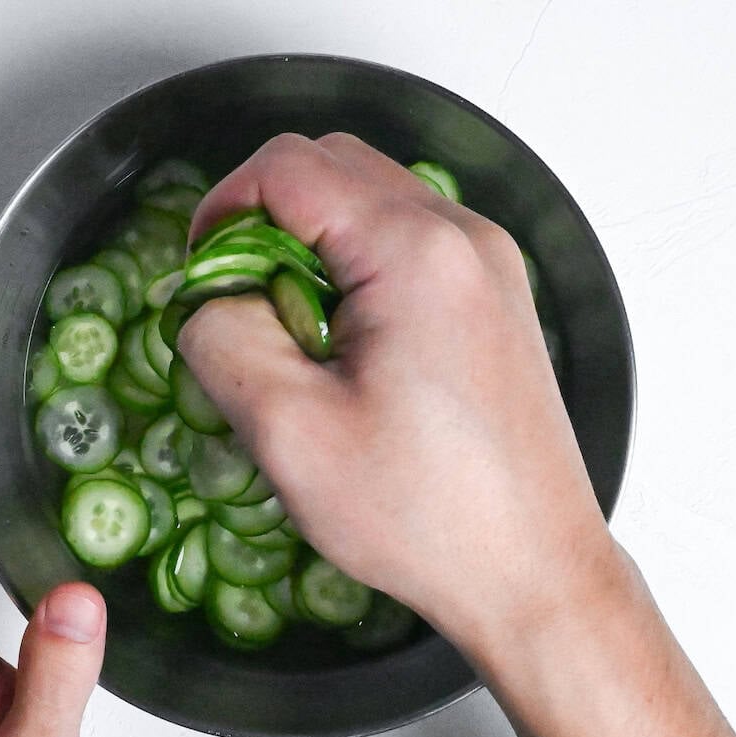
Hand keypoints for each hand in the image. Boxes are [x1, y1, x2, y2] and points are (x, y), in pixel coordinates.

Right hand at [178, 134, 735, 736]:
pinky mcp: (495, 297)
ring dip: (312, 245)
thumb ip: (222, 337)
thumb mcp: (289, 432)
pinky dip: (357, 268)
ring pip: (371, 199)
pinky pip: (408, 242)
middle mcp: (463, 236)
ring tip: (295, 335)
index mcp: (414, 252)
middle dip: (265, 219)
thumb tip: (207, 295)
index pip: (287, 166)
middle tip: (240, 302)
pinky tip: (347, 347)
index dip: (222, 208)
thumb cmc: (423, 514)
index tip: (203, 278)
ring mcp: (489, 264)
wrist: (532, 570)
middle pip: (333, 166)